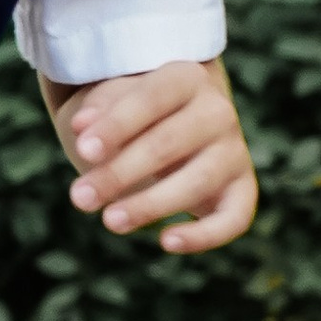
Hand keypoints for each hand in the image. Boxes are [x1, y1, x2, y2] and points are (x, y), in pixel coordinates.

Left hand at [50, 58, 257, 255]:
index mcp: (184, 78)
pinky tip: (167, 242)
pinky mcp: (240, 189)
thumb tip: (81, 127)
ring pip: (197, 182)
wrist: (172, 122)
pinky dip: (205, 235)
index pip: (151, 99)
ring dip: (150, 204)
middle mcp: (217, 111)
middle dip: (120, 173)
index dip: (117, 125)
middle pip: (168, 144)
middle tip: (80, 197)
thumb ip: (98, 110)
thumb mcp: (110, 100)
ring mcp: (232, 151)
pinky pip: (235, 217)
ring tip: (110, 220)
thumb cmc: (131, 113)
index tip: (83, 149)